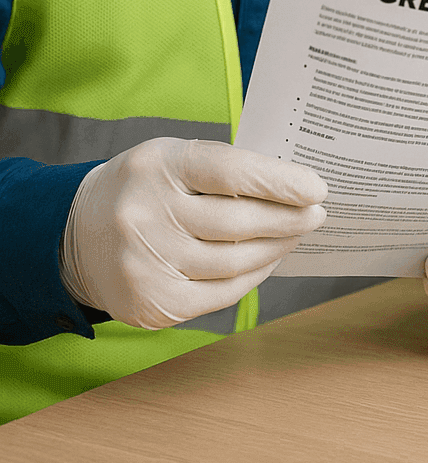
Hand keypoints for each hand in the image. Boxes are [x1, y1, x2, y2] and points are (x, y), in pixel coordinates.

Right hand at [59, 138, 327, 329]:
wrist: (74, 236)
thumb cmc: (146, 190)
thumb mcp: (174, 160)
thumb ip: (228, 169)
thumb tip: (298, 189)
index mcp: (157, 165)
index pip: (232, 170)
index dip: (282, 181)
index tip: (318, 189)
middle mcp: (145, 214)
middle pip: (240, 221)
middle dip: (291, 218)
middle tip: (317, 214)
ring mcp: (145, 263)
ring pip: (237, 260)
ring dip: (278, 247)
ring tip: (295, 234)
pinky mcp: (152, 302)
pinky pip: (224, 292)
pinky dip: (255, 275)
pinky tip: (267, 260)